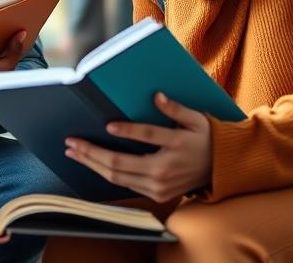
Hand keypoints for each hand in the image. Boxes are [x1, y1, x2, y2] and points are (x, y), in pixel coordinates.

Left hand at [64, 93, 212, 202]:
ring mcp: (159, 186)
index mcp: (177, 145)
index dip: (128, 131)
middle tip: (72, 142)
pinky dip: (105, 173)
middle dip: (92, 152)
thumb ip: (176, 109)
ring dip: (92, 164)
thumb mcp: (197, 119)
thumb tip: (157, 96)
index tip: (108, 125)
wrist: (220, 170)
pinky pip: (125, 184)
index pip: (148, 137)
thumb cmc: (206, 139)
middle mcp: (165, 170)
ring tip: (73, 152)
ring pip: (118, 177)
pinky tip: (91, 163)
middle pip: (121, 164)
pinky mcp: (156, 195)